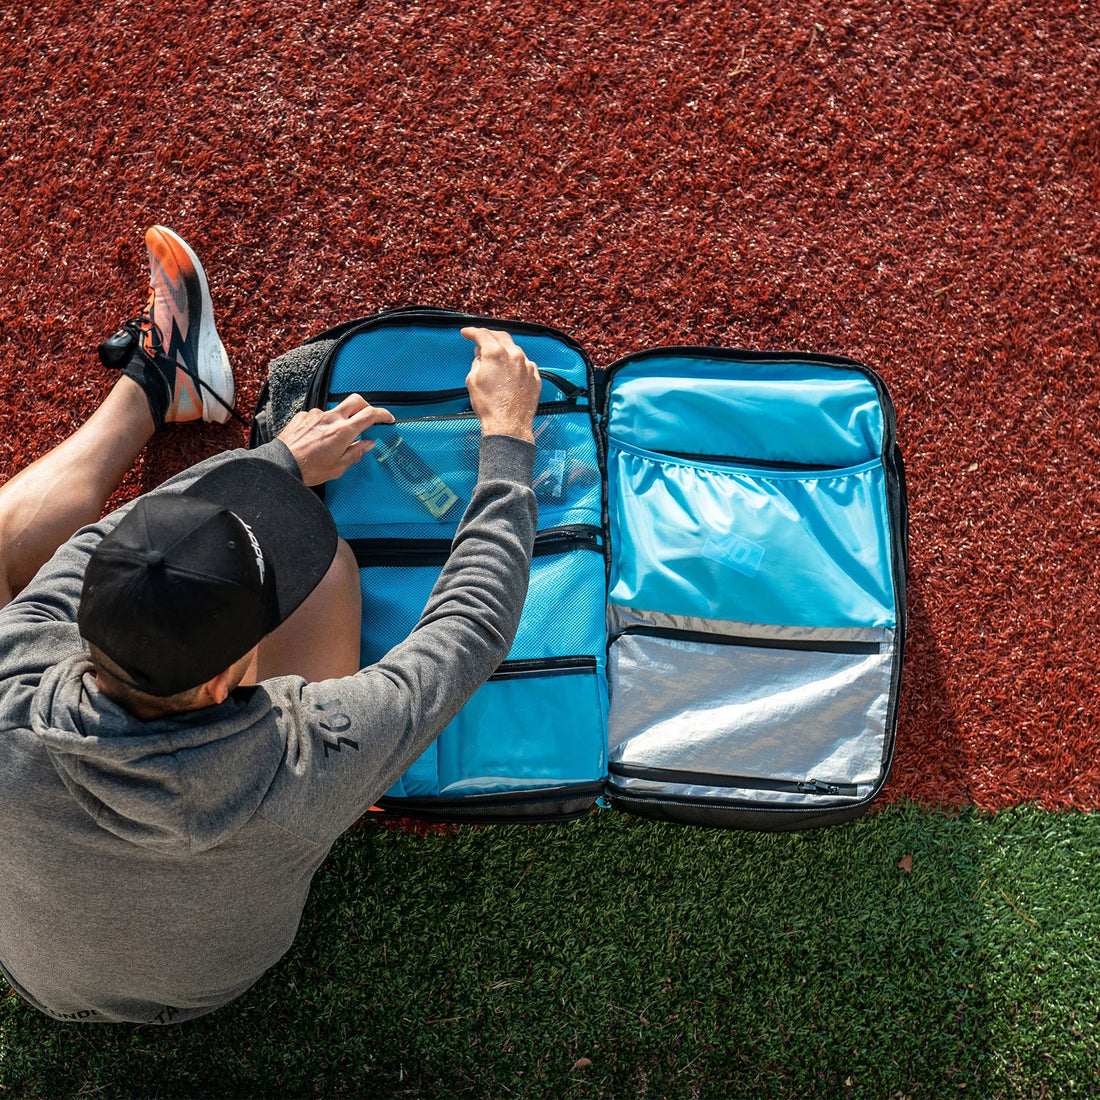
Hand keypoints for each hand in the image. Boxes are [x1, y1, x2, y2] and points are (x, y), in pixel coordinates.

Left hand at [277, 395, 395, 485]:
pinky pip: (318, 415)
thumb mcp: (338, 467)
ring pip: (335, 410)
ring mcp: (315, 415)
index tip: (387, 419)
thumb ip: (356, 452)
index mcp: (343, 432)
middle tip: (367, 418)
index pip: (369, 414)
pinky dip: (322, 424)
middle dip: (366, 406)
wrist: (281, 466)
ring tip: (333, 438)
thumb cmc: (308, 469)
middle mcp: (330, 418)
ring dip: (340, 419)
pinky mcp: (303, 416)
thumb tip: (368, 443)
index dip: (382, 414)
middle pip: (355, 400)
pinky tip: (317, 438)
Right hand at [461, 328, 540, 443]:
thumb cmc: (489, 406)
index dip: (472, 332)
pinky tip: (509, 369)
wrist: (509, 426)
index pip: (482, 334)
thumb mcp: (473, 381)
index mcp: (496, 354)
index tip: (466, 333)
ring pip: (514, 349)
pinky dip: (515, 362)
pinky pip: (525, 363)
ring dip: (504, 349)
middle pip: (501, 336)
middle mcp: (514, 355)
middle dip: (489, 336)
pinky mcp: (535, 377)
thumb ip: (477, 362)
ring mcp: (527, 366)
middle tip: (480, 340)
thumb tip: (480, 354)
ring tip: (495, 356)